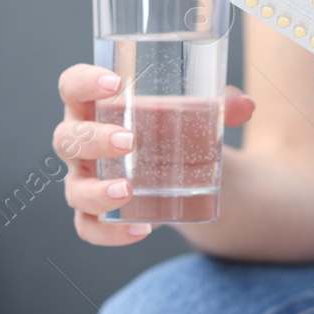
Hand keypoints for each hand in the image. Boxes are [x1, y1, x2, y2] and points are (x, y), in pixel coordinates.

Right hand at [54, 64, 255, 245]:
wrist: (188, 170)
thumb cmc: (178, 126)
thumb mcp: (198, 111)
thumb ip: (223, 105)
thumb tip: (246, 106)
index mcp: (97, 105)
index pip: (72, 86)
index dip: (83, 81)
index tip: (113, 82)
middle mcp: (82, 142)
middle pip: (67, 139)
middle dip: (93, 139)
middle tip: (130, 140)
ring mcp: (85, 179)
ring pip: (75, 189)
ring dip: (97, 190)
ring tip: (128, 190)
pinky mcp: (97, 213)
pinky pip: (89, 228)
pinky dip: (110, 233)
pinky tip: (140, 230)